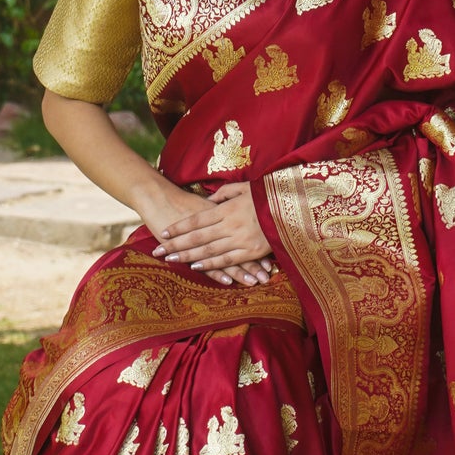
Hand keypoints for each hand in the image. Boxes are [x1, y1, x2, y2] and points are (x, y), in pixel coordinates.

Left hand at [149, 181, 274, 284]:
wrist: (295, 209)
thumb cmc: (269, 195)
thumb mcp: (245, 187)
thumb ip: (225, 193)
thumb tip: (209, 200)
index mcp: (228, 209)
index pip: (197, 219)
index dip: (179, 227)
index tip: (164, 232)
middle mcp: (230, 225)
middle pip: (197, 237)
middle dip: (176, 244)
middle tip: (158, 250)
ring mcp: (240, 240)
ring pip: (208, 250)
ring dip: (187, 256)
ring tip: (171, 260)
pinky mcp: (252, 252)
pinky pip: (227, 260)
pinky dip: (210, 264)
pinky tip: (196, 266)